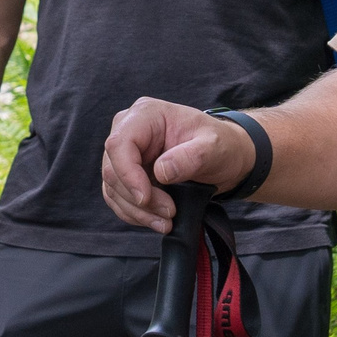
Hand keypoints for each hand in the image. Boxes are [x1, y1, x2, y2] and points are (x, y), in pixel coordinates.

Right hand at [101, 98, 255, 232]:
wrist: (224, 157)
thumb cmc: (220, 145)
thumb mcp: (214, 147)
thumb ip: (190, 157)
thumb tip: (161, 172)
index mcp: (146, 115)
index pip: (119, 144)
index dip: (128, 174)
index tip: (146, 198)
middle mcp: (129, 131)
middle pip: (113, 170)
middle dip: (139, 199)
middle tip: (168, 213)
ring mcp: (125, 153)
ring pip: (113, 188)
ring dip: (137, 211)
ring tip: (166, 221)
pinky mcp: (126, 174)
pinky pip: (118, 198)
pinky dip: (135, 214)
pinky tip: (156, 220)